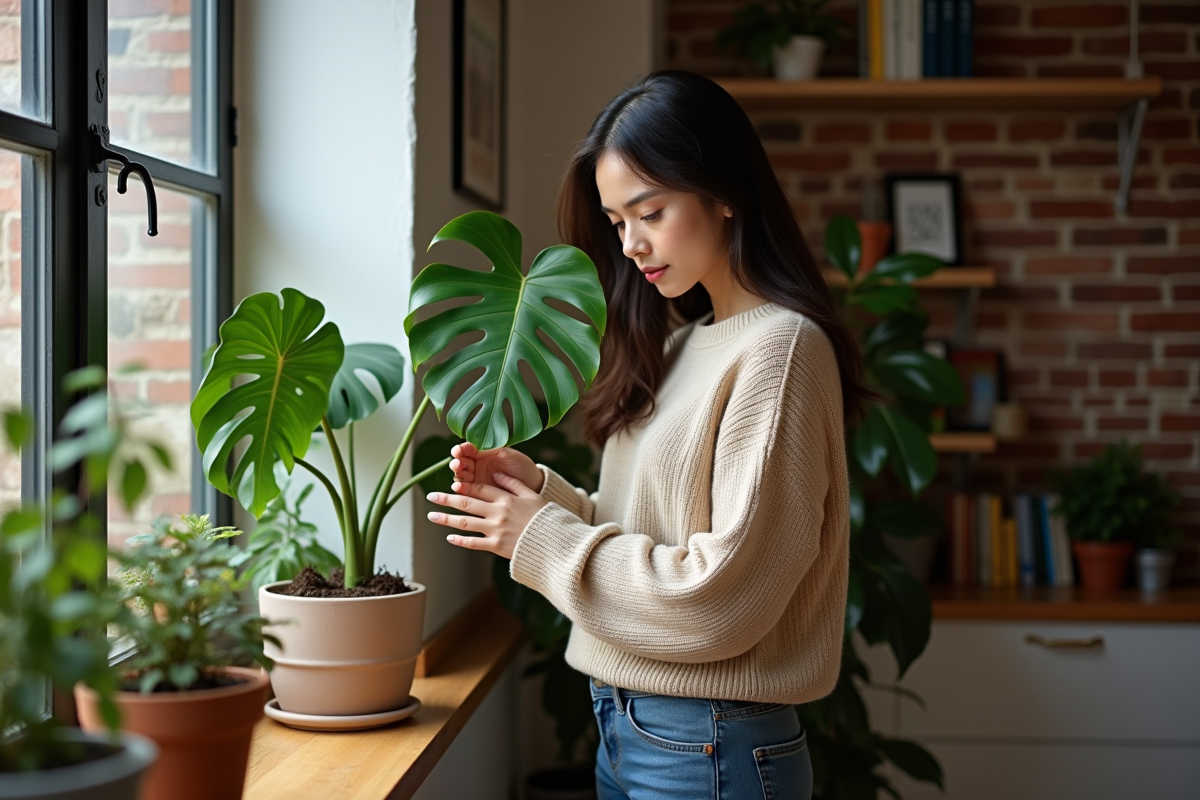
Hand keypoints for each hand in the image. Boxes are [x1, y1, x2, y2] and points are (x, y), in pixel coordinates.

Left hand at [426, 473, 547, 559]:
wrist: (554, 543)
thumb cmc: (545, 517)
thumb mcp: (532, 495)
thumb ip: (514, 484)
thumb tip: (497, 474)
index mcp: (506, 498)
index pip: (479, 489)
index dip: (463, 486)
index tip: (450, 484)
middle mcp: (498, 513)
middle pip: (467, 503)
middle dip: (446, 499)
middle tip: (431, 496)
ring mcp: (495, 530)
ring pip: (465, 522)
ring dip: (446, 519)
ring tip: (432, 516)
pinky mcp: (497, 546)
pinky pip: (474, 543)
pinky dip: (460, 541)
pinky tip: (449, 538)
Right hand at [449, 442, 544, 493]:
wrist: (533, 484)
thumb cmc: (522, 465)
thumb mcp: (506, 454)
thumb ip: (489, 450)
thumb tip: (471, 447)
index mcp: (483, 453)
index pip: (467, 450)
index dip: (462, 449)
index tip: (459, 450)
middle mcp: (477, 466)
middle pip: (461, 463)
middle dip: (458, 462)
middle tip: (458, 463)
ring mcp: (477, 480)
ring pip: (461, 476)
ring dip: (458, 474)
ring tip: (458, 474)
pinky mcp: (479, 494)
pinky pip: (466, 491)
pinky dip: (460, 488)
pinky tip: (458, 487)